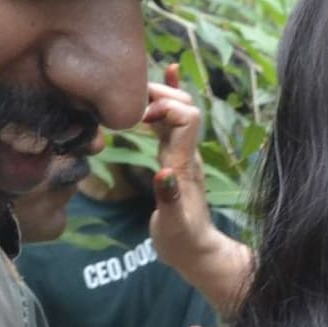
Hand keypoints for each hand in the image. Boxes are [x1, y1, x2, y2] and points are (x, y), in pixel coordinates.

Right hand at [142, 72, 256, 315]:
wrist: (196, 252)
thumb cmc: (182, 241)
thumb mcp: (173, 225)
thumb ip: (169, 200)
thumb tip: (164, 173)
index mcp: (184, 163)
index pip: (186, 119)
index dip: (166, 106)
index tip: (141, 114)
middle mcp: (186, 152)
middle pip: (184, 106)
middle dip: (161, 92)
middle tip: (131, 95)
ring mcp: (181, 153)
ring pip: (177, 111)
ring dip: (160, 94)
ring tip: (134, 86)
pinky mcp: (173, 158)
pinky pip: (171, 123)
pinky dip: (167, 100)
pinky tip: (168, 75)